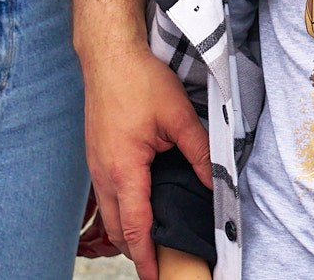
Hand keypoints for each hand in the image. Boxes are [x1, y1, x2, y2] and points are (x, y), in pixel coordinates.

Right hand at [85, 44, 211, 279]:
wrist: (108, 55)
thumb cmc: (139, 80)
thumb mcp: (178, 116)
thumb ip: (199, 153)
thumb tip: (217, 181)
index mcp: (124, 169)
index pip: (135, 226)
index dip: (146, 256)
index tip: (154, 276)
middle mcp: (104, 173)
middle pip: (117, 228)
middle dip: (136, 250)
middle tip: (157, 266)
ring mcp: (96, 165)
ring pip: (109, 213)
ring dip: (127, 231)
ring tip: (150, 243)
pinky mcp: (96, 155)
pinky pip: (107, 195)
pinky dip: (121, 210)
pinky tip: (138, 207)